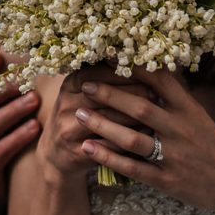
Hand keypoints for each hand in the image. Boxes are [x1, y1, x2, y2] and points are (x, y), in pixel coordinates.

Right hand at [38, 63, 154, 182]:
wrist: (57, 153)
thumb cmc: (81, 116)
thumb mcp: (84, 93)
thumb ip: (106, 78)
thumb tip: (141, 60)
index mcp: (71, 84)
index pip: (99, 72)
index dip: (124, 72)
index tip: (147, 70)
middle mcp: (66, 103)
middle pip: (104, 95)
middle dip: (133, 93)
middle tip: (157, 93)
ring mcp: (69, 128)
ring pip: (108, 120)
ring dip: (135, 117)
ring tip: (157, 114)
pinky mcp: (76, 151)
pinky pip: (109, 145)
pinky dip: (130, 140)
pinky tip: (148, 136)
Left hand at [73, 67, 214, 213]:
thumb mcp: (200, 115)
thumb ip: (175, 98)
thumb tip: (148, 72)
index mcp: (190, 110)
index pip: (161, 81)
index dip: (134, 67)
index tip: (110, 56)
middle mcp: (181, 130)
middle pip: (140, 108)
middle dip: (110, 95)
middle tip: (85, 85)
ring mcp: (174, 156)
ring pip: (132, 139)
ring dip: (102, 126)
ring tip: (77, 115)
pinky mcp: (168, 181)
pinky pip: (132, 168)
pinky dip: (108, 158)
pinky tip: (87, 148)